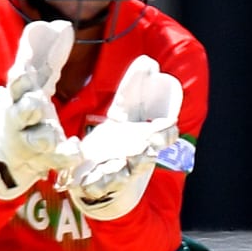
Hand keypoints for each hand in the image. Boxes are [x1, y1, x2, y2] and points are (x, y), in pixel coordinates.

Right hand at [0, 20, 80, 198]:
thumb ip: (42, 56)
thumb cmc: (19, 115)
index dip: (21, 77)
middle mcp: (20, 120)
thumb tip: (60, 25)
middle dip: (27, 107)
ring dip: (43, 136)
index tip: (24, 70)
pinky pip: (55, 160)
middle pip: (20, 112)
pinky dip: (64, 156)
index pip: (18, 83)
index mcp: (17, 97)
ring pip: (36, 139)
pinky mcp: (43, 160)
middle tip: (36, 102)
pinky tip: (76, 151)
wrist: (0, 161)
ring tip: (51, 135)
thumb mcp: (28, 85)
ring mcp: (30, 142)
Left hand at [62, 55, 181, 220]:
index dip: (166, 132)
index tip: (166, 126)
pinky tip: (85, 181)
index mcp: (147, 139)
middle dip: (144, 155)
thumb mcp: (127, 111)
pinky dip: (92, 185)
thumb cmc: (120, 139)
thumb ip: (136, 88)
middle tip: (144, 150)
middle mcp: (136, 158)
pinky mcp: (96, 184)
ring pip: (122, 176)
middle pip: (145, 159)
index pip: (165, 136)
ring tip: (114, 168)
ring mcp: (117, 174)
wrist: (103, 174)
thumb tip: (147, 62)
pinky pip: (96, 188)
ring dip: (119, 173)